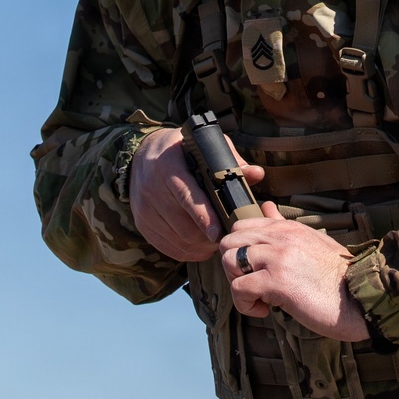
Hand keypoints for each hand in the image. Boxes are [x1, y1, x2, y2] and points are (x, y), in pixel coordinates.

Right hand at [129, 128, 265, 262]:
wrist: (142, 155)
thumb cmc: (181, 150)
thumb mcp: (203, 146)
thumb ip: (230, 160)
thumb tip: (256, 174)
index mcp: (168, 165)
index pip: (186, 197)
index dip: (203, 217)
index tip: (218, 231)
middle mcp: (151, 187)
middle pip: (183, 224)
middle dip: (207, 237)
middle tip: (228, 237)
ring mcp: (144, 208)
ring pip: (177, 239)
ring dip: (200, 246)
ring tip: (217, 242)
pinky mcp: (142, 223)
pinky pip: (167, 247)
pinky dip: (187, 251)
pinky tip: (201, 247)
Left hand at [219, 203, 368, 341]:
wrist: (362, 297)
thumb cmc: (338, 277)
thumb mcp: (311, 241)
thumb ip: (284, 225)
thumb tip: (267, 206)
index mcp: (287, 227)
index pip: (241, 225)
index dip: (239, 250)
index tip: (255, 269)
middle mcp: (280, 237)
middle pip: (228, 241)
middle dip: (233, 267)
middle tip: (252, 284)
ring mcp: (277, 258)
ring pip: (229, 261)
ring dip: (237, 284)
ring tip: (259, 297)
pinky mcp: (276, 282)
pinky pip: (238, 289)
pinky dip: (245, 304)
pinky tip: (266, 310)